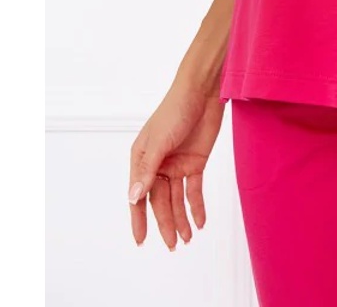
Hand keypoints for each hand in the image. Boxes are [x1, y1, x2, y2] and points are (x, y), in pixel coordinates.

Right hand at [128, 81, 226, 249]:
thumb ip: (147, 171)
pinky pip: (194, 190)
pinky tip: (200, 221)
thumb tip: (133, 197)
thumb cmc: (175, 109)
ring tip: (186, 239)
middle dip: (166, 223)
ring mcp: (177, 165)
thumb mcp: (159, 141)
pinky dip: (197, 206)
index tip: (140, 241)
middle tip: (173, 245)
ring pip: (177, 199)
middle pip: (160, 201)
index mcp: (141, 159)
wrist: (203, 91)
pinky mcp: (196, 162)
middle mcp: (157, 165)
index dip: (139, 219)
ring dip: (181, 219)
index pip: (138, 195)